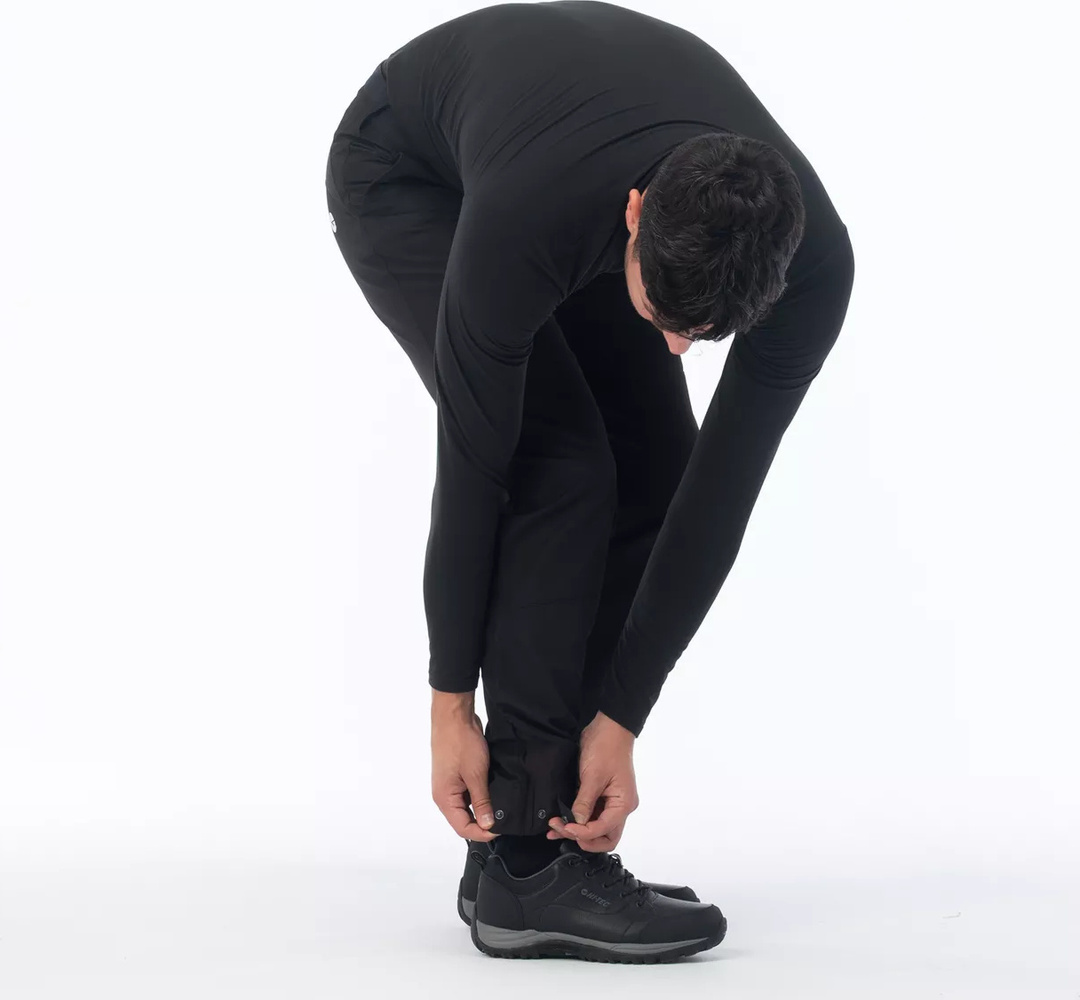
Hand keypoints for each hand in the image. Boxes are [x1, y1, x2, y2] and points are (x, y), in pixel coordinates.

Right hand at [430, 689, 498, 842]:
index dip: (483, 832)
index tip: (501, 828)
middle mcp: (444, 795)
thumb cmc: (459, 740)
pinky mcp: (457, 776)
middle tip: (504, 819)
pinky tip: (494, 791)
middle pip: (464, 820)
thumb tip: (488, 823)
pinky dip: (481, 796)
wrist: (454, 715)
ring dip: (483, 808)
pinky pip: (468, 794)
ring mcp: (450, 785)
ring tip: (501, 806)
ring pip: (467, 807)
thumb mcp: (476, 774)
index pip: (463, 829)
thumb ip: (482, 801)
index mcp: (444, 798)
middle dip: (484, 823)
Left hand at [547, 711, 637, 851]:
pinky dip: (576, 820)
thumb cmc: (607, 747)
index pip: (603, 829)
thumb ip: (584, 802)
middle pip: (604, 836)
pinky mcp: (600, 795)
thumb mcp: (593, 775)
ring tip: (554, 828)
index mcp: (623, 804)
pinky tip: (560, 822)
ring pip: (595, 828)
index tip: (565, 827)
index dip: (583, 833)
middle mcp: (619, 807)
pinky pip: (590, 814)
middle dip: (583, 839)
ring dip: (576, 831)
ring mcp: (610, 802)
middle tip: (562, 831)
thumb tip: (576, 823)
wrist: (608, 726)